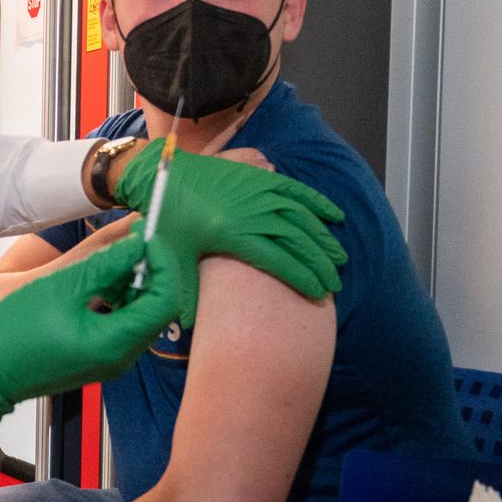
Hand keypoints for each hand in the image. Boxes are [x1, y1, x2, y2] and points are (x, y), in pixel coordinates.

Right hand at [0, 236, 186, 422]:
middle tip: (132, 238)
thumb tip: (136, 244)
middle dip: (148, 267)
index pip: (165, 298)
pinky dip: (117, 294)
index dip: (162, 261)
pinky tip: (98, 275)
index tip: (144, 236)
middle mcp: (120, 355)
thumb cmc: (11, 338)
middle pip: (157, 304)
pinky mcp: (96, 353)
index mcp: (115, 344)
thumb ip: (104, 264)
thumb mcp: (59, 288)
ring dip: (132, 278)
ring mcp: (109, 357)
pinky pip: (121, 320)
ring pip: (140, 311)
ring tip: (112, 253)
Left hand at [114, 142, 345, 321]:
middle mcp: (250, 212)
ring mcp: (257, 192)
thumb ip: (186, 291)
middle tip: (334, 283)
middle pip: (296, 241)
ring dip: (322, 238)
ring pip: (301, 216)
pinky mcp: (258, 177)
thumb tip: (189, 327)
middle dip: (319, 264)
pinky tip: (334, 216)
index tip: (319, 294)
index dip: (302, 278)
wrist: (164, 173)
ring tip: (338, 258)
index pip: (278, 260)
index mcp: (232, 234)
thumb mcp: (174, 256)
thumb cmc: (168, 218)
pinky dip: (317, 202)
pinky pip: (295, 190)